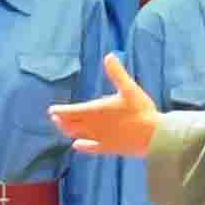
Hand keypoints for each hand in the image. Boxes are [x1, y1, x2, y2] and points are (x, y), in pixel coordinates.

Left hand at [46, 56, 165, 159]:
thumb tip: (109, 56)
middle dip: (61, 120)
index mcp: (96, 111)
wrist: (152, 135)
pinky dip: (80, 146)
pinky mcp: (108, 148)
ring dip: (68, 131)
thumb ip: (117, 73)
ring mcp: (100, 139)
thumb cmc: (141, 110)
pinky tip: (76, 145)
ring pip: (77, 136)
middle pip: (71, 124)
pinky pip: (89, 148)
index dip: (60, 111)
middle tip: (55, 117)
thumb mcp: (129, 88)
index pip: (71, 112)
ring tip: (63, 127)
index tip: (52, 110)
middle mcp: (94, 126)